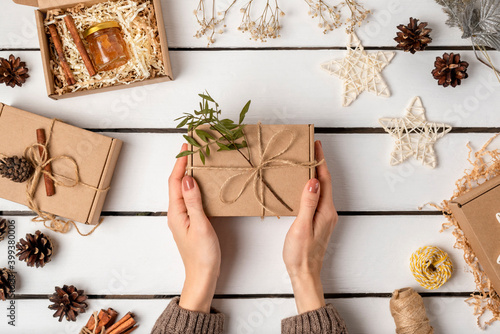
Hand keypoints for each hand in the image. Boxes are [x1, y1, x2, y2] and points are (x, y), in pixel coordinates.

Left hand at [168, 143, 220, 312]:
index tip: (187, 147)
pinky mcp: (190, 222)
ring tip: (199, 162)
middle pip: (176, 184)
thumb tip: (187, 178)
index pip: (174, 182)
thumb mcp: (200, 225)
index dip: (180, 163)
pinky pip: (190, 199)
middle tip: (194, 149)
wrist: (203, 276)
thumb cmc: (202, 254)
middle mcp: (176, 213)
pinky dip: (195, 187)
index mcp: (176, 213)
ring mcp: (182, 218)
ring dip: (189, 175)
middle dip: (183, 165)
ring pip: (183, 190)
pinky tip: (204, 184)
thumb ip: (193, 201)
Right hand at [283, 140, 337, 313]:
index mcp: (325, 211)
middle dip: (318, 164)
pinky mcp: (319, 221)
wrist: (305, 274)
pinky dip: (311, 187)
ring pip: (321, 189)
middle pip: (324, 182)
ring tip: (306, 162)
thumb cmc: (300, 254)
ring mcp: (324, 217)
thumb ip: (308, 203)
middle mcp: (328, 212)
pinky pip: (317, 198)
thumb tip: (313, 181)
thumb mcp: (302, 227)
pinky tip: (303, 185)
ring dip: (315, 175)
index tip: (316, 145)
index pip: (324, 180)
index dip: (320, 161)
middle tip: (309, 149)